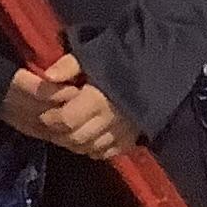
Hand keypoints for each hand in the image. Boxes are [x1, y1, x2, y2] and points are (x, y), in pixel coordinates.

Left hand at [0, 55, 134, 159]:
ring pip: (89, 148)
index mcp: (98, 100)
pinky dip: (93, 148)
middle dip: (58, 132)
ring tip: (66, 130)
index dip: (50, 118)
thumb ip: (70, 65)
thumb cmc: (125, 57)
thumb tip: (48, 76)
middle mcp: (109, 121)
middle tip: (52, 122)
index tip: (44, 111)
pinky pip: (107, 153)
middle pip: (75, 137)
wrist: (162, 69)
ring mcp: (123, 133)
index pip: (65, 119)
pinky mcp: (133, 139)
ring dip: (74, 142)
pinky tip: (88, 138)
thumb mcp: (95, 53)